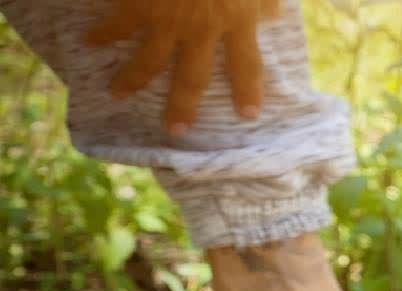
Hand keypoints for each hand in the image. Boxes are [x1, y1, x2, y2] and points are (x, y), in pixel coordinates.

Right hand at [85, 0, 282, 134]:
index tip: (248, 115)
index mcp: (237, 20)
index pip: (247, 65)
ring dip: (132, 80)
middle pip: (193, 77)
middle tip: (176, 130)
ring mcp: (167, 19)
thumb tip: (275, 13)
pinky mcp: (138, 5)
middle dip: (183, 106)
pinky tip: (89, 42)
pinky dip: (101, 34)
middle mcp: (202, 28)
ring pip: (148, 61)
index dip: (248, 91)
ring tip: (117, 93)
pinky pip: (117, 25)